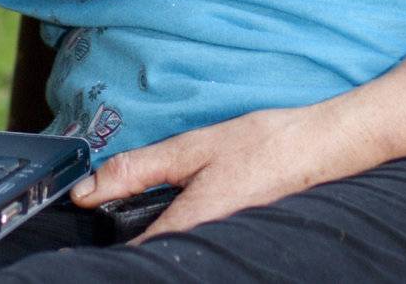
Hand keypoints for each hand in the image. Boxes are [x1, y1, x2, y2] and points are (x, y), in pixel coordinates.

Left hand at [69, 100, 390, 242]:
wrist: (319, 148)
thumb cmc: (260, 145)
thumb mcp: (189, 149)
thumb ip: (134, 171)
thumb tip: (85, 191)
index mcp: (193, 224)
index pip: (139, 258)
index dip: (111, 252)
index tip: (87, 236)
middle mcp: (210, 246)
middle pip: (158, 260)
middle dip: (135, 248)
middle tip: (115, 222)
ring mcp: (227, 251)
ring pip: (178, 256)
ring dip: (159, 241)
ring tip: (145, 219)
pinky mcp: (238, 245)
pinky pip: (197, 250)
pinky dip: (182, 237)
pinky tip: (180, 218)